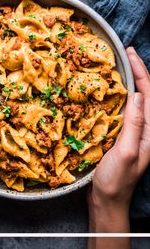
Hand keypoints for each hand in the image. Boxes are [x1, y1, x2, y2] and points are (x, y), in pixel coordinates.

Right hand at [87, 47, 149, 247]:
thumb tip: (137, 95)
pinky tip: (108, 87)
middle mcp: (144, 129)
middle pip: (144, 93)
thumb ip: (133, 125)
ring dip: (128, 80)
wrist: (106, 202)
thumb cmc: (116, 181)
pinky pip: (122, 108)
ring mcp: (133, 131)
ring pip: (134, 99)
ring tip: (119, 63)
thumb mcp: (125, 152)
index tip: (129, 53)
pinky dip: (117, 93)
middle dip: (137, 70)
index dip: (140, 72)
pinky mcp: (121, 134)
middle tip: (125, 51)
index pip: (148, 95)